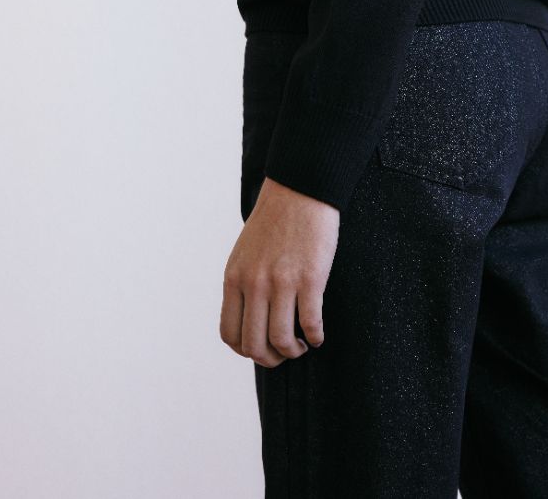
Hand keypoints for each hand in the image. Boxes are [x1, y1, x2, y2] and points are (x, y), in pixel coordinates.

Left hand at [220, 175, 339, 366]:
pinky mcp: (310, 278)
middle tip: (284, 353)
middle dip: (270, 358)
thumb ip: (243, 284)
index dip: (246, 350)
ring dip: (293, 350)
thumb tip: (250, 319)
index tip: (262, 347)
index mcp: (234, 278)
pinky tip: (318, 334)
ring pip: (282, 339)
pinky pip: (310, 323)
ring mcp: (281, 282)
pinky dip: (315, 337)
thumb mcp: (245, 252)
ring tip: (302, 344)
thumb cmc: (275, 220)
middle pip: (254, 344)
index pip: (230, 334)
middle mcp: (254, 284)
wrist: (300, 189)